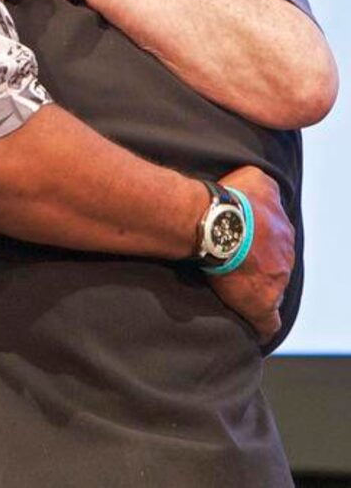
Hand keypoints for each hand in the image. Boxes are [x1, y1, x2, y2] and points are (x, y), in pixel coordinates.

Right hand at [206, 165, 294, 343]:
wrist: (219, 223)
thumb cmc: (232, 200)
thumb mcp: (254, 178)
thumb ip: (262, 185)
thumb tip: (256, 187)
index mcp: (282, 228)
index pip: (275, 238)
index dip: (258, 241)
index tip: (242, 242)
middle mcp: (285, 253)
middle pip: (276, 263)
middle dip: (260, 264)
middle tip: (236, 263)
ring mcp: (277, 280)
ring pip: (273, 288)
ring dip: (258, 288)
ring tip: (236, 288)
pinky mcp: (263, 304)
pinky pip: (268, 322)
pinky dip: (262, 324)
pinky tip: (255, 327)